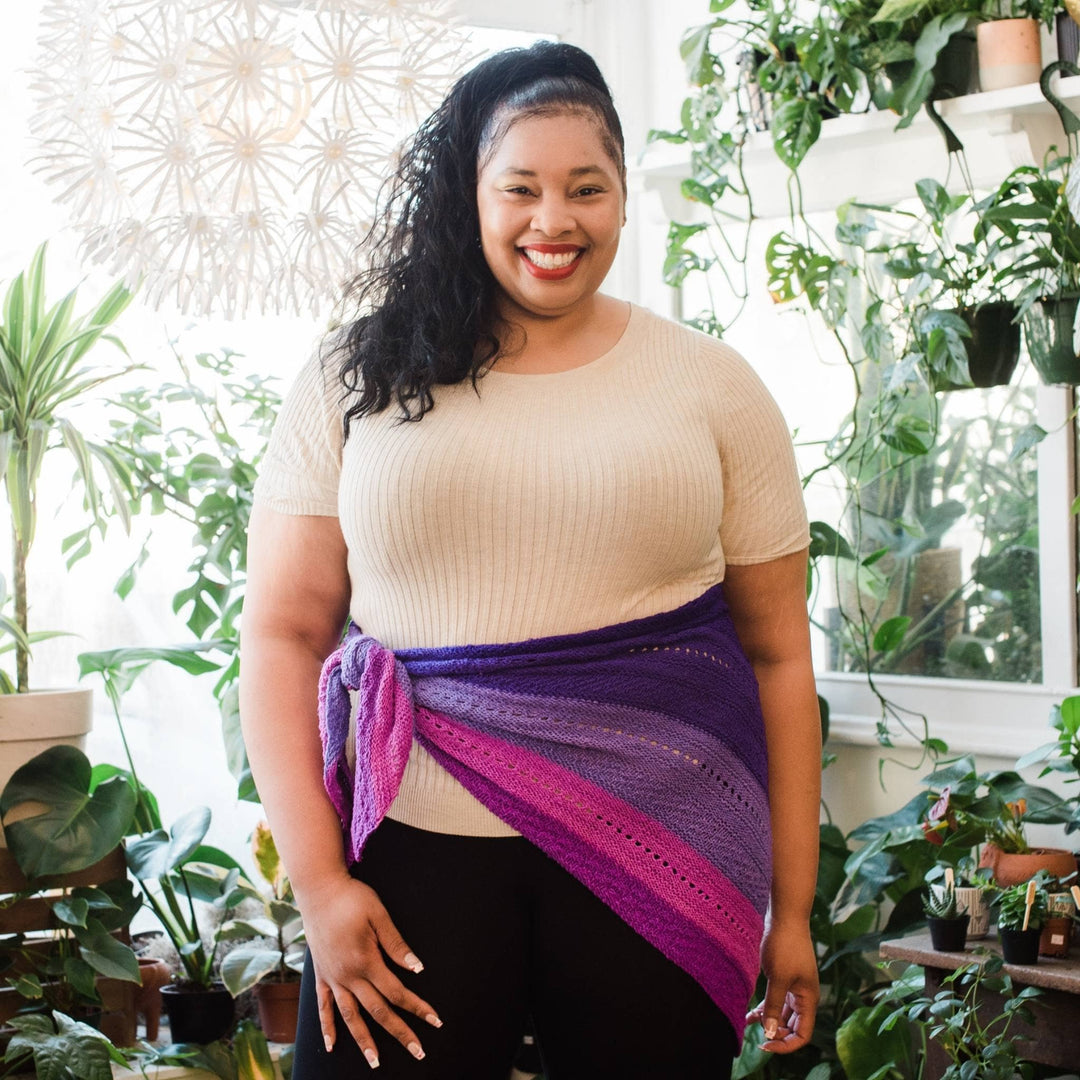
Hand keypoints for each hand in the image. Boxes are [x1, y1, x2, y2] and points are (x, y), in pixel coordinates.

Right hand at [297, 875, 442, 1069]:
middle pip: (377, 1011)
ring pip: (350, 1016)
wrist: (318, 889)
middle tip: (418, 1052)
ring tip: (375, 1062)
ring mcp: (332, 978)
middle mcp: (348, 976)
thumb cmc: (352, 898)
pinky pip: (323, 1006)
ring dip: (363, 1040)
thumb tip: (417, 968)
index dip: (417, 1007)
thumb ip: (397, 944)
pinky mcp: (320, 974)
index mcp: (366, 961)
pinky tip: (332, 1045)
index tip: (435, 1021)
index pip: (397, 992)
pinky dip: (327, 1027)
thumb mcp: (379, 914)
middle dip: (400, 1032)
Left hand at [745, 918, 817, 1053]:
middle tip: (755, 1034)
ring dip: (767, 1019)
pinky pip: (775, 999)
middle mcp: (803, 996)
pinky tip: (750, 1011)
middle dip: (775, 1032)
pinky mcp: (782, 976)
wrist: (785, 916)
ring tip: (747, 1022)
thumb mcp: (778, 979)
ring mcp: (793, 986)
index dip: (786, 1045)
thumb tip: (770, 1033)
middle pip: (792, 1026)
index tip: (765, 1044)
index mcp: (808, 1000)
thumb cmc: (785, 946)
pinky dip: (764, 1006)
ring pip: (781, 1013)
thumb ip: (774, 1006)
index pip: (803, 1034)